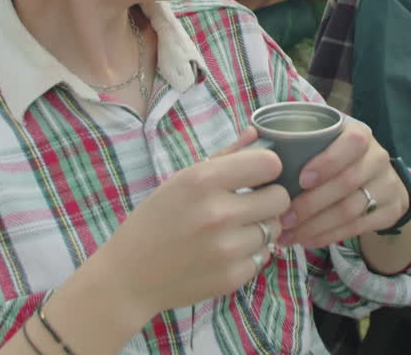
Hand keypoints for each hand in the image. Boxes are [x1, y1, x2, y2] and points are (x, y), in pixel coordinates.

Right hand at [102, 128, 289, 316]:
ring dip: (259, 228)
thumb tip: (255, 133)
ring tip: (233, 230)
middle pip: (280, 198)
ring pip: (274, 229)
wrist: (130, 276)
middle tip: (250, 205)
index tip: (256, 176)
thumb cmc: (155, 221)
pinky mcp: (232, 277)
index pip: (269, 163)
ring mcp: (227, 248)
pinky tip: (227, 252)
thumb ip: (224, 156)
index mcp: (203, 180)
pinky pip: (264, 256)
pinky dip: (251, 253)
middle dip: (268, 199)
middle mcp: (218, 213)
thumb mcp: (181, 180)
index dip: (266, 169)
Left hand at [276, 118, 407, 248]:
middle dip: (311, 203)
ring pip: (350, 208)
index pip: (352, 143)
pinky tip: (306, 241)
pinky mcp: (390, 210)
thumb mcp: (322, 143)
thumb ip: (291, 141)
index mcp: (359, 134)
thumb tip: (249, 136)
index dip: (328, 162)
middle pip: (347, 182)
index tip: (301, 179)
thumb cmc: (334, 159)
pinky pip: (357, 227)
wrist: (377, 182)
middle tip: (283, 218)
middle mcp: (377, 157)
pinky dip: (328, 236)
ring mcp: (387, 184)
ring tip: (288, 234)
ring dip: (315, 225)